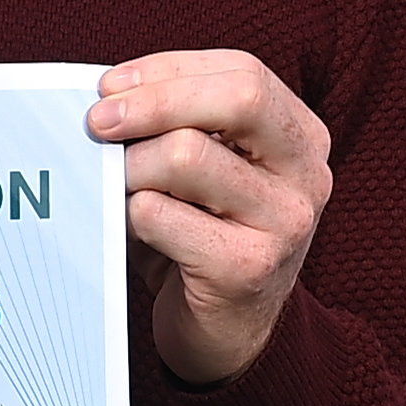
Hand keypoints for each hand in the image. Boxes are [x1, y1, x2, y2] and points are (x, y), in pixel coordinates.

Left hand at [88, 48, 332, 384]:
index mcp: (302, 137)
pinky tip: (134, 233)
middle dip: (153, 102)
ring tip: (119, 187)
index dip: (169, 70)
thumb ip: (180, 123)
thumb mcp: (208, 169)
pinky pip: (160, 215)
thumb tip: (107, 94)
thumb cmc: (205, 238)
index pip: (242, 71)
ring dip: (132, 167)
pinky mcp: (249, 268)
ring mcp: (286, 223)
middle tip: (97, 123)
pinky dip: (130, 216)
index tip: (110, 86)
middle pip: (238, 98)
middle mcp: (307, 175)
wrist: (231, 335)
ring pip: (187, 156)